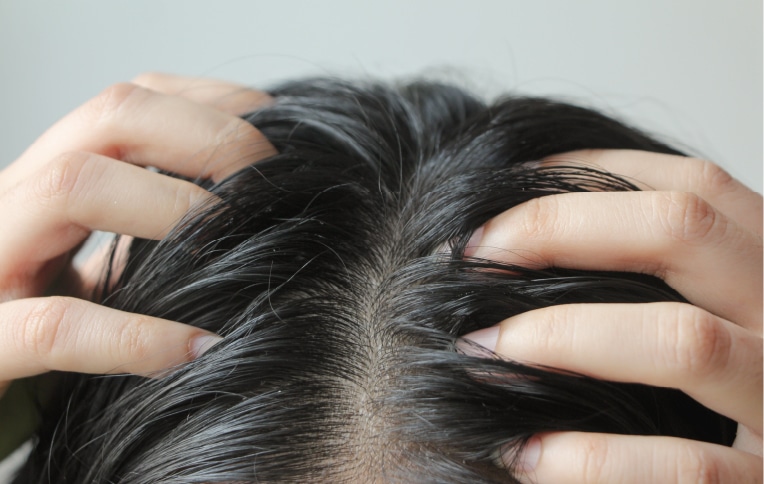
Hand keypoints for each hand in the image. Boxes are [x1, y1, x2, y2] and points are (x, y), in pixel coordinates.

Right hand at [0, 73, 273, 454]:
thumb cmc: (50, 337)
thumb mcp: (99, 274)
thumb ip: (149, 241)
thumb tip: (258, 219)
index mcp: (48, 185)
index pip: (132, 103)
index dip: (215, 105)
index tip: (281, 138)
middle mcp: (13, 204)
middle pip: (110, 115)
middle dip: (210, 137)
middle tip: (273, 183)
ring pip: (69, 186)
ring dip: (174, 207)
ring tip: (239, 240)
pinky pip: (53, 327)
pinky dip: (135, 335)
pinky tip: (198, 348)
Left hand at [463, 150, 762, 482]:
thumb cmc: (715, 390)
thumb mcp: (708, 307)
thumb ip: (651, 272)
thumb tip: (518, 233)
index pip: (688, 184)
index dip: (584, 172)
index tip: (494, 190)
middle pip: (683, 226)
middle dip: (556, 227)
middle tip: (468, 255)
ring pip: (685, 341)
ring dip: (563, 337)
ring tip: (479, 348)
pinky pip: (686, 468)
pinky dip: (593, 457)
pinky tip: (524, 453)